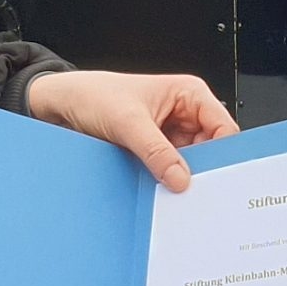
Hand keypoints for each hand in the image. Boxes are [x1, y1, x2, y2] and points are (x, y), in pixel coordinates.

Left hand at [25, 67, 239, 189]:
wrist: (61, 105)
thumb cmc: (93, 95)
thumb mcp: (128, 123)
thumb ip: (156, 151)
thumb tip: (180, 178)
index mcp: (189, 94)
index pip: (223, 128)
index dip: (224, 154)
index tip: (217, 178)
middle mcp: (184, 113)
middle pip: (209, 149)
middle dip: (202, 170)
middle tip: (194, 191)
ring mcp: (170, 133)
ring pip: (189, 163)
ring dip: (181, 177)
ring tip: (173, 191)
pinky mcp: (155, 150)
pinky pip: (169, 170)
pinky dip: (166, 181)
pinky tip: (160, 190)